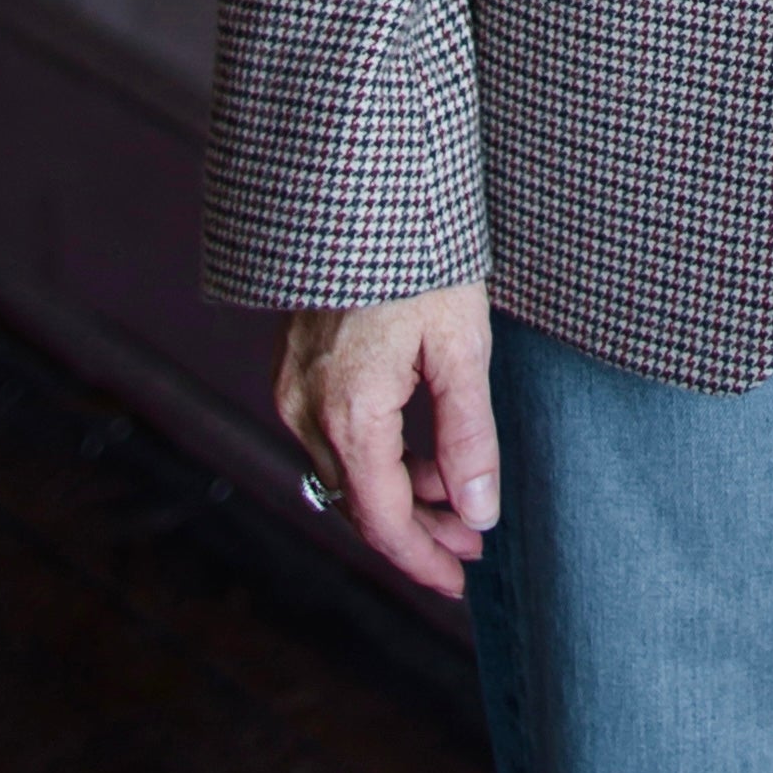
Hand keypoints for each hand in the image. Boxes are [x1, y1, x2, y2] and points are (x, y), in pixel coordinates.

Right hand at [274, 280, 499, 600]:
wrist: (364, 190)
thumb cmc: (421, 259)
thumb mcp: (462, 348)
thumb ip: (468, 437)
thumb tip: (477, 512)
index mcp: (347, 411)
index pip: (380, 518)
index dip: (420, 558)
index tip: (458, 582)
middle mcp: (306, 408)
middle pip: (359, 502)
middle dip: (418, 530)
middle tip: (473, 543)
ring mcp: (295, 387)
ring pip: (347, 472)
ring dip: (400, 495)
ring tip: (460, 499)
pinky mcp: (298, 368)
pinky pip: (335, 438)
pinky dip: (379, 459)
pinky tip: (424, 456)